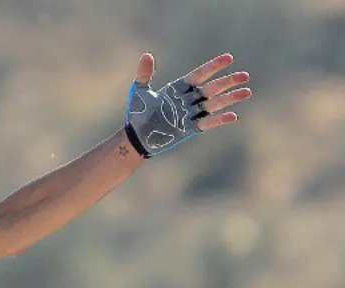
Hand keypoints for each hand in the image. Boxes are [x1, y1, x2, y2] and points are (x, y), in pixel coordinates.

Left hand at [126, 53, 251, 156]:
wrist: (136, 137)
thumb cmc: (138, 113)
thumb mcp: (141, 92)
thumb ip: (145, 74)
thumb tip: (146, 55)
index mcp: (179, 88)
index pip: (199, 75)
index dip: (214, 67)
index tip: (229, 58)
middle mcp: (188, 99)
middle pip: (211, 88)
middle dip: (227, 82)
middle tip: (244, 76)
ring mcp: (190, 114)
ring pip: (213, 104)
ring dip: (229, 98)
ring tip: (246, 92)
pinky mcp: (190, 129)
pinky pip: (207, 123)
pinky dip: (219, 120)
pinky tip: (233, 116)